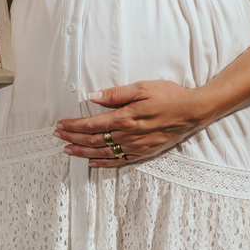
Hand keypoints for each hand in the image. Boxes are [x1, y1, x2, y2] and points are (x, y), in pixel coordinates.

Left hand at [53, 80, 208, 166]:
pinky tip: (92, 162)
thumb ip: (116, 94)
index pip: (92, 125)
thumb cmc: (168, 95)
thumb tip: (92, 96)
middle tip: (57, 136)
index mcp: (125, 118)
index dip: (74, 125)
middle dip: (73, 138)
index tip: (60, 124)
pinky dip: (103, 162)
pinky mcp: (144, 152)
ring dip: (83, 152)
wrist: (193, 112)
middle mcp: (129, 136)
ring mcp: (136, 147)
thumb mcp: (141, 87)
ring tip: (68, 150)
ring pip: (104, 153)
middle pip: (94, 140)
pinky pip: (119, 161)